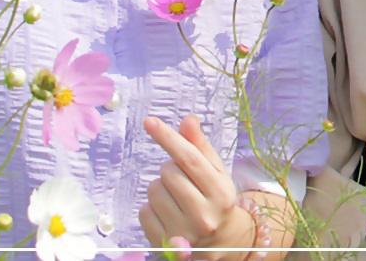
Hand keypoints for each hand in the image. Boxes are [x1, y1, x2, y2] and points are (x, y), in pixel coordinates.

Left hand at [138, 114, 247, 252]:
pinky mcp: (164, 245)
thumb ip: (200, 146)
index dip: (168, 138)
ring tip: (176, 198)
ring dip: (160, 187)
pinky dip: (151, 208)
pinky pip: (143, 212)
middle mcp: (204, 216)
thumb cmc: (216, 199)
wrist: (221, 242)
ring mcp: (183, 233)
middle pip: (168, 173)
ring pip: (153, 190)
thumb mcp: (216, 172)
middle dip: (171, 169)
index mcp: (221, 193)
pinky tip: (167, 213)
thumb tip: (188, 120)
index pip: (190, 159)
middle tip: (183, 180)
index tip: (150, 122)